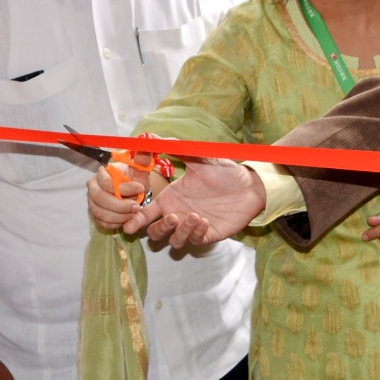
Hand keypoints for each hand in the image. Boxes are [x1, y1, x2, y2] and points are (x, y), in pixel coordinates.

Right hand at [86, 160, 151, 231]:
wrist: (133, 192)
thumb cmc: (134, 178)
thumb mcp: (140, 167)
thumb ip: (142, 157)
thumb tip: (145, 141)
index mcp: (102, 173)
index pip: (107, 183)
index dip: (124, 188)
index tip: (141, 189)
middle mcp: (93, 187)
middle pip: (99, 199)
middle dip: (120, 206)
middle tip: (137, 207)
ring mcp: (92, 202)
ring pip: (100, 213)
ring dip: (120, 216)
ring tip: (134, 213)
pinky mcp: (96, 215)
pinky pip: (102, 223)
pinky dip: (116, 223)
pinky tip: (128, 219)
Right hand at [123, 157, 264, 248]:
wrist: (250, 184)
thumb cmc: (224, 171)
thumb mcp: (198, 156)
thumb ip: (175, 148)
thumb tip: (151, 137)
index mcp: (171, 198)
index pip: (147, 214)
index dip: (136, 220)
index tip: (129, 225)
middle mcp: (179, 213)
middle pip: (156, 233)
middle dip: (159, 228)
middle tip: (173, 216)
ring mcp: (193, 226)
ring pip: (174, 242)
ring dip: (180, 232)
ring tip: (195, 216)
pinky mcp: (208, 234)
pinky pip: (194, 241)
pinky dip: (196, 233)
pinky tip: (205, 221)